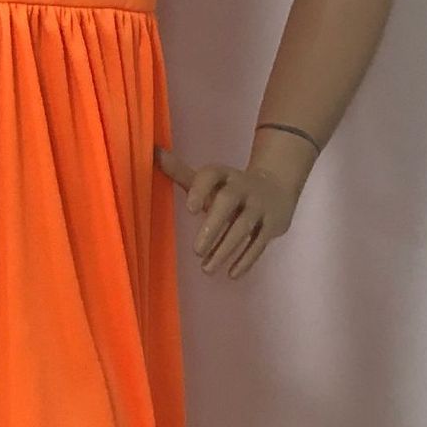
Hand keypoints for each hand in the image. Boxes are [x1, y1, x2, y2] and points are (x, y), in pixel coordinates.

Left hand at [154, 144, 299, 279]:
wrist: (276, 185)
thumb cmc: (229, 187)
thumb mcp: (209, 179)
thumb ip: (180, 172)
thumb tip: (151, 152)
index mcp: (224, 174)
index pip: (211, 175)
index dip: (200, 189)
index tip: (189, 209)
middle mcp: (242, 187)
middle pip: (228, 202)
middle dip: (213, 226)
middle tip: (196, 250)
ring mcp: (259, 205)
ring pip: (243, 227)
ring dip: (225, 249)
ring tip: (206, 269)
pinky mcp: (273, 224)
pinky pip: (260, 243)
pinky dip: (246, 259)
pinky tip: (232, 274)